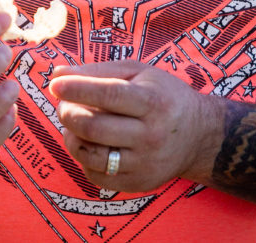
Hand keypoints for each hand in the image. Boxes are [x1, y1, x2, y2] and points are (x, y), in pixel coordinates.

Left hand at [49, 61, 222, 192]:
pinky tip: (89, 143)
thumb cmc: (163, 96)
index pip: (109, 94)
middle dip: (68, 113)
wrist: (199, 135)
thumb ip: (99, 71)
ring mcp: (145, 163)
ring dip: (71, 136)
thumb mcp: (139, 73)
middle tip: (63, 105)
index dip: (77, 88)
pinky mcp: (139, 183)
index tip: (55, 84)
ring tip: (74, 124)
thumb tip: (59, 73)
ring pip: (91, 154)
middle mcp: (151, 135)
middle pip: (94, 128)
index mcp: (153, 102)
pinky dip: (83, 157)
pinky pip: (96, 174)